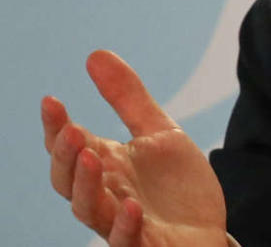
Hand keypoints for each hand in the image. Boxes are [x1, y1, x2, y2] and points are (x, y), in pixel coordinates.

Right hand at [42, 50, 227, 245]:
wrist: (207, 228)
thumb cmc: (176, 186)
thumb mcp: (159, 132)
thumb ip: (128, 98)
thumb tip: (95, 54)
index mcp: (106, 166)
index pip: (69, 147)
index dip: (55, 127)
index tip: (51, 100)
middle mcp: (107, 195)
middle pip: (69, 180)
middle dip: (66, 156)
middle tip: (72, 131)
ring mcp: (123, 223)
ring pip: (90, 211)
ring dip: (87, 186)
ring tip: (91, 157)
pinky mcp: (146, 245)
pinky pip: (127, 241)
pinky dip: (125, 226)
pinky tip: (131, 206)